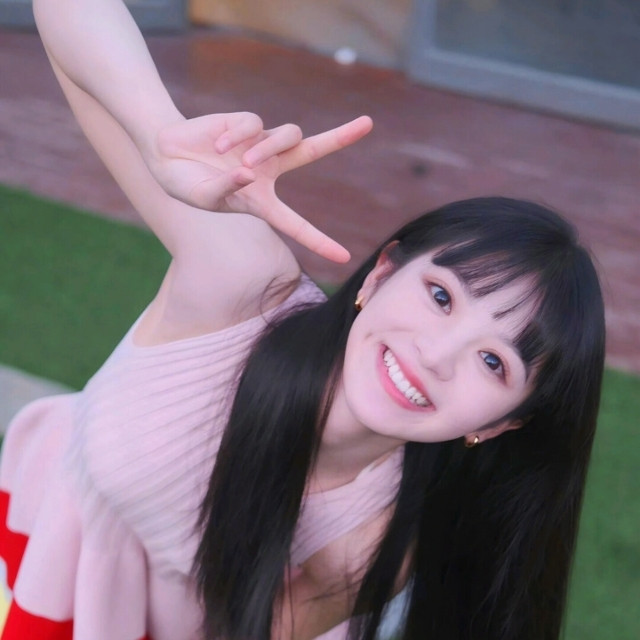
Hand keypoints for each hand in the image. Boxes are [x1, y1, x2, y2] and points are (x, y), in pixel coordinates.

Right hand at [147, 112, 372, 262]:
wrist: (166, 155)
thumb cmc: (188, 184)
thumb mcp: (204, 198)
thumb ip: (226, 191)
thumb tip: (249, 173)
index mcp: (263, 201)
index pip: (296, 224)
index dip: (319, 242)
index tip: (343, 258)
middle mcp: (268, 169)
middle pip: (312, 149)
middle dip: (340, 136)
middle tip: (367, 124)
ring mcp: (259, 143)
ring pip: (287, 135)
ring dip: (269, 149)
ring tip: (243, 163)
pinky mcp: (245, 123)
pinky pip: (253, 124)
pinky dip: (236, 136)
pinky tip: (219, 146)